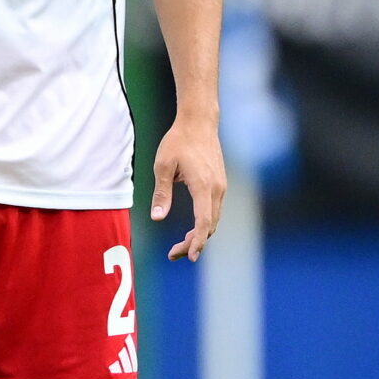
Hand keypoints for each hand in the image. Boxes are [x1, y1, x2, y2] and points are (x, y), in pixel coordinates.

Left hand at [151, 113, 226, 261]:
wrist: (199, 122)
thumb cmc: (178, 141)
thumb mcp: (163, 167)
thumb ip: (161, 194)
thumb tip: (157, 218)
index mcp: (203, 186)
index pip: (203, 222)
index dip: (196, 242)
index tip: (189, 256)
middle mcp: (217, 189)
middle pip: (209, 226)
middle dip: (193, 243)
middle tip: (173, 255)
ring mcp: (221, 186)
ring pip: (213, 220)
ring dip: (199, 235)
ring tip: (179, 247)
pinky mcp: (220, 183)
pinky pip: (214, 210)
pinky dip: (204, 224)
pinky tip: (191, 230)